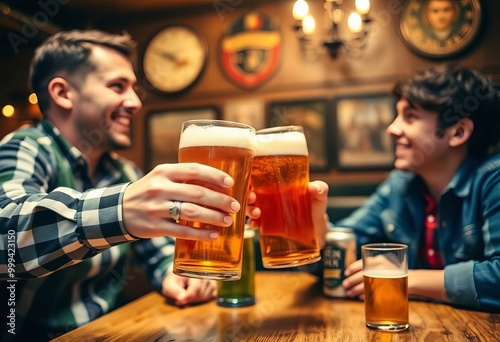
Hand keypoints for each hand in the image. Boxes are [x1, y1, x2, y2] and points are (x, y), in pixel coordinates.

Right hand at [123, 163, 240, 239]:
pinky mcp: (155, 226)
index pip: (193, 170)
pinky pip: (182, 231)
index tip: (230, 183)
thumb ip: (183, 179)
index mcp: (164, 171)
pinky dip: (200, 234)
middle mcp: (160, 188)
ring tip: (228, 220)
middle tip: (235, 206)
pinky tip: (213, 235)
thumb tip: (218, 184)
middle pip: (197, 193)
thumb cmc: (148, 192)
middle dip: (220, 200)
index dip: (214, 176)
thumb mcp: (161, 178)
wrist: (118, 210)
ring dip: (214, 217)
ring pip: (192, 212)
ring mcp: (156, 208)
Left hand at [161, 272, 215, 306]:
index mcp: (192, 269)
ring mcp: (210, 278)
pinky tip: (196, 295)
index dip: (188, 296)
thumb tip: (182, 298)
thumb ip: (174, 291)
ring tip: (188, 295)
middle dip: (190, 299)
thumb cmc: (174, 281)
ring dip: (196, 299)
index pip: (196, 287)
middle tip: (182, 298)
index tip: (180, 301)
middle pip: (201, 292)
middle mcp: (204, 272)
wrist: (179, 278)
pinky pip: (211, 296)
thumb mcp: (169, 284)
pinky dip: (203, 299)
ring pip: (206, 295)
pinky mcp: (214, 285)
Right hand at [246, 180, 328, 245]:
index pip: (258, 179)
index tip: (250, 182)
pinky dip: (253, 223)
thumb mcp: (319, 196)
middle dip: (247, 195)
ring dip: (249, 210)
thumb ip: (320, 189)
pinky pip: (255, 223)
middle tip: (253, 198)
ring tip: (257, 213)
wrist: (317, 228)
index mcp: (277, 185)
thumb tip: (313, 187)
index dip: (250, 179)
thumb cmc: (315, 207)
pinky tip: (255, 225)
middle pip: (251, 193)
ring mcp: (267, 211)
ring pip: (250, 207)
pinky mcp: (268, 225)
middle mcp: (269, 197)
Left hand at [343, 255, 400, 299]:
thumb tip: (352, 277)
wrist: (414, 280)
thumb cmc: (394, 273)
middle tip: (345, 285)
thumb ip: (372, 269)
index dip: (352, 268)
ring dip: (356, 289)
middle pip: (363, 274)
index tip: (346, 273)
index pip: (362, 262)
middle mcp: (382, 266)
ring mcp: (388, 275)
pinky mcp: (393, 285)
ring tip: (350, 293)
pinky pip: (377, 291)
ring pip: (367, 283)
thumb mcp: (383, 267)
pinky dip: (366, 295)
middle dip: (352, 281)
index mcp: (379, 259)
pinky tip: (361, 298)